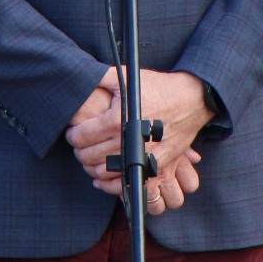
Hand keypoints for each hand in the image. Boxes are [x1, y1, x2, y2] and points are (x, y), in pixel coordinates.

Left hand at [64, 68, 215, 202]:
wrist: (189, 100)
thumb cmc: (157, 88)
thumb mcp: (128, 76)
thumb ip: (102, 76)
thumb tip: (82, 76)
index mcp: (116, 119)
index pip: (81, 136)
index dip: (72, 135)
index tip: (72, 133)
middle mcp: (127, 140)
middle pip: (90, 156)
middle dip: (79, 152)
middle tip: (79, 146)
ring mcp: (141, 156)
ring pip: (104, 172)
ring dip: (91, 168)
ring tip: (90, 158)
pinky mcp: (153, 167)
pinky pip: (124, 184)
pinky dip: (109, 185)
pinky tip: (102, 177)